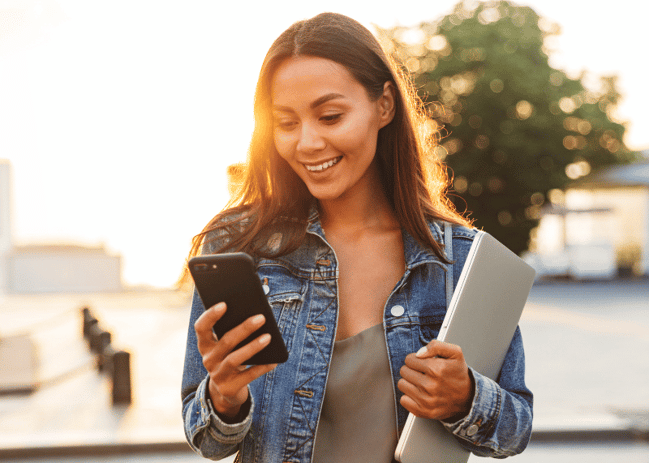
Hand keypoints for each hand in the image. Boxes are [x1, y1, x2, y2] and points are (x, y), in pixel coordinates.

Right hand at [194, 302, 277, 417]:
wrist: (227, 390)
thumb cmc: (231, 357)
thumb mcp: (229, 346)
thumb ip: (235, 332)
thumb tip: (257, 316)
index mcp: (205, 345)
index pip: (201, 328)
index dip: (210, 316)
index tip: (224, 304)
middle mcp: (208, 359)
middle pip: (225, 341)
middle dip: (244, 328)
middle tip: (261, 317)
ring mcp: (218, 375)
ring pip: (235, 359)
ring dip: (253, 347)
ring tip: (269, 337)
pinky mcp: (229, 388)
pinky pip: (248, 376)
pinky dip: (262, 367)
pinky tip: (274, 361)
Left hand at [398, 340, 473, 421]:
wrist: (468, 398)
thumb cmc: (458, 374)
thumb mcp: (455, 353)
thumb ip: (436, 346)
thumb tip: (419, 353)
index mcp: (436, 369)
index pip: (409, 359)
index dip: (416, 360)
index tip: (424, 364)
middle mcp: (430, 385)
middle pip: (404, 371)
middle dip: (412, 370)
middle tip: (423, 374)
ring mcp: (426, 400)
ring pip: (402, 384)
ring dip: (410, 382)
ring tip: (422, 383)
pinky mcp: (423, 411)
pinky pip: (403, 400)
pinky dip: (409, 397)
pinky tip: (419, 394)